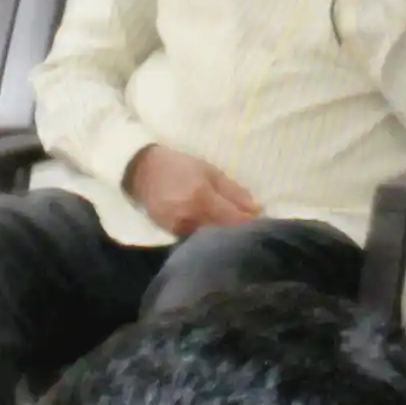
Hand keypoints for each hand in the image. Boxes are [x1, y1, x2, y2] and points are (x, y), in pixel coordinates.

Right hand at [124, 144, 264, 236]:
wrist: (142, 170)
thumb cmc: (180, 165)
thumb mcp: (209, 170)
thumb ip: (233, 191)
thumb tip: (256, 209)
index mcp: (202, 196)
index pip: (234, 218)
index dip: (250, 222)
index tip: (262, 221)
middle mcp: (190, 215)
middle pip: (223, 232)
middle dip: (238, 231)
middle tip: (251, 228)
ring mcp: (178, 227)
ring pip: (210, 238)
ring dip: (223, 236)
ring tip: (233, 231)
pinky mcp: (170, 233)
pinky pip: (195, 239)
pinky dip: (207, 237)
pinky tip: (212, 232)